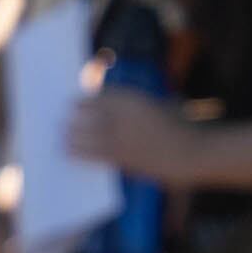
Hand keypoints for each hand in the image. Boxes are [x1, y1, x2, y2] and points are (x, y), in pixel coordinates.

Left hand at [65, 78, 200, 183]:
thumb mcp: (152, 105)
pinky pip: (88, 152)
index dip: (78, 102)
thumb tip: (97, 102)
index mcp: (128, 98)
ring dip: (69, 135)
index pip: (90, 97)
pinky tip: (69, 151)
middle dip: (70, 118)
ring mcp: (118, 136)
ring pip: (80, 133)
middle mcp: (119, 114)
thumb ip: (126, 102)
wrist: (190, 152)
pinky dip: (76, 151)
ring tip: (63, 136)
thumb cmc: (174, 127)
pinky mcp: (118, 156)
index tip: (71, 106)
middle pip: (80, 113)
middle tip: (60, 122)